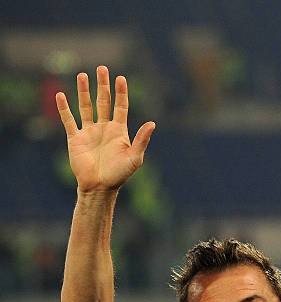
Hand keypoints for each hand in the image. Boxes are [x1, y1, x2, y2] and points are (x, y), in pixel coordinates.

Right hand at [56, 66, 154, 191]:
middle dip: (103, 85)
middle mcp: (104, 128)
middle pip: (103, 102)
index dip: (121, 93)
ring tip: (82, 75)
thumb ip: (142, 140)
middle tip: (102, 68)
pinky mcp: (75, 139)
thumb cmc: (119, 175)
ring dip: (84, 91)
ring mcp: (89, 132)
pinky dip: (64, 108)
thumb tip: (152, 123)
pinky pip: (69, 120)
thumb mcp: (134, 158)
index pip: (120, 107)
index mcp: (118, 131)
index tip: (121, 78)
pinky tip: (61, 95)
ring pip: (86, 107)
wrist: (99, 187)